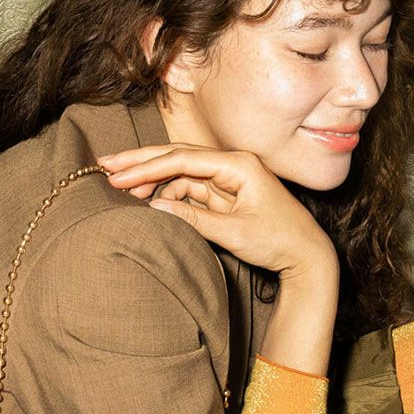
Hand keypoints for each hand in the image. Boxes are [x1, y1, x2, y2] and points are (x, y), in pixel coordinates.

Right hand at [98, 144, 334, 277]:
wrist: (307, 255)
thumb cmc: (279, 242)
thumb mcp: (233, 233)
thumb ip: (193, 220)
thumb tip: (154, 209)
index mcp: (238, 165)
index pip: (183, 159)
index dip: (146, 167)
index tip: (118, 175)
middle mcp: (232, 164)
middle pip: (178, 157)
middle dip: (141, 163)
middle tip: (106, 166)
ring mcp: (229, 178)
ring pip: (181, 173)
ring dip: (153, 182)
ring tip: (124, 193)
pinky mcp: (226, 194)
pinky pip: (190, 189)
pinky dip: (169, 196)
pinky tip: (150, 204)